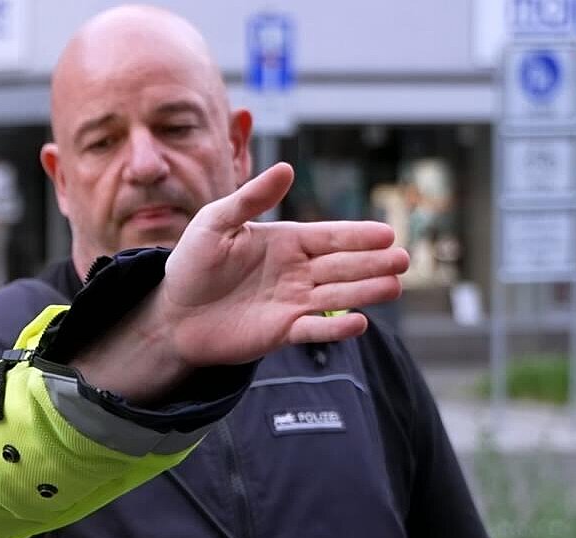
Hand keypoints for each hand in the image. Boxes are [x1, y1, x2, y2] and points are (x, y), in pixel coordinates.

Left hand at [158, 163, 408, 366]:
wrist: (172, 313)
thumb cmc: (191, 263)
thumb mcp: (215, 222)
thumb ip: (250, 198)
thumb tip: (287, 168)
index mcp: (286, 241)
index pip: (330, 236)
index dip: (358, 236)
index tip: (387, 233)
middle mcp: (297, 271)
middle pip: (342, 265)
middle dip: (373, 263)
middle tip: (403, 260)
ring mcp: (293, 302)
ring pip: (337, 296)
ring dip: (365, 292)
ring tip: (394, 288)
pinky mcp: (282, 332)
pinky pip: (315, 329)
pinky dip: (335, 328)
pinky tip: (358, 323)